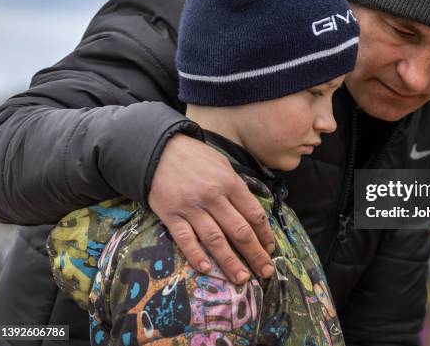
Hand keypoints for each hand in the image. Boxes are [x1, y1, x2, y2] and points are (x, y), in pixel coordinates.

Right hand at [148, 133, 275, 283]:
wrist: (158, 150)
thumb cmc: (195, 157)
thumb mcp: (223, 165)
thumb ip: (237, 188)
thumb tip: (252, 213)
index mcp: (230, 183)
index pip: (254, 214)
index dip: (265, 234)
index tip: (271, 248)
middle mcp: (213, 197)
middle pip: (239, 231)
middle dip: (255, 254)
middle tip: (266, 271)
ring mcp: (191, 207)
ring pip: (215, 240)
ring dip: (231, 262)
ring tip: (243, 278)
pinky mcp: (171, 215)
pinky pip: (186, 239)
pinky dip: (196, 256)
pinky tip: (207, 270)